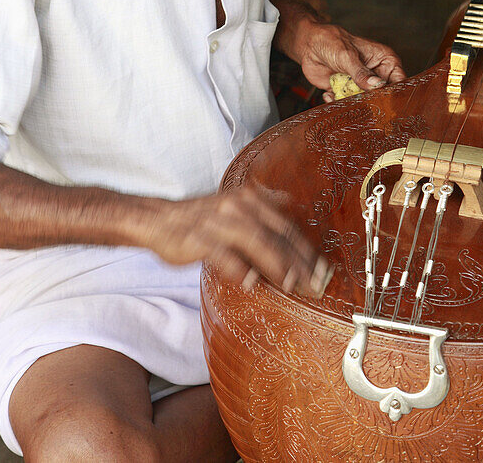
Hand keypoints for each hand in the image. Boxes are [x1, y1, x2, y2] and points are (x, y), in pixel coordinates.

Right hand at [148, 189, 331, 296]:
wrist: (159, 219)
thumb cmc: (201, 218)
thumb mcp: (233, 204)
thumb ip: (261, 207)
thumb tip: (289, 201)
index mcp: (248, 199)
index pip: (285, 226)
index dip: (305, 249)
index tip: (322, 270)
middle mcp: (237, 206)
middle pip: (276, 234)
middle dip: (299, 260)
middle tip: (315, 284)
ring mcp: (218, 221)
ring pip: (255, 240)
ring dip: (277, 264)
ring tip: (293, 283)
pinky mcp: (199, 238)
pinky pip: (223, 254)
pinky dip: (239, 269)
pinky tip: (252, 283)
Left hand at [297, 21, 404, 98]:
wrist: (308, 44)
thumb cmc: (331, 41)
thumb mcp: (347, 56)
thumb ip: (361, 73)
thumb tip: (377, 86)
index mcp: (384, 60)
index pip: (399, 79)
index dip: (395, 92)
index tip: (386, 102)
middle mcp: (375, 73)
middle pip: (382, 95)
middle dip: (371, 101)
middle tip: (359, 101)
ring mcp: (361, 83)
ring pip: (364, 102)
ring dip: (351, 101)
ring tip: (339, 92)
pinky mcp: (347, 91)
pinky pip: (348, 103)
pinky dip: (337, 100)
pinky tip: (329, 90)